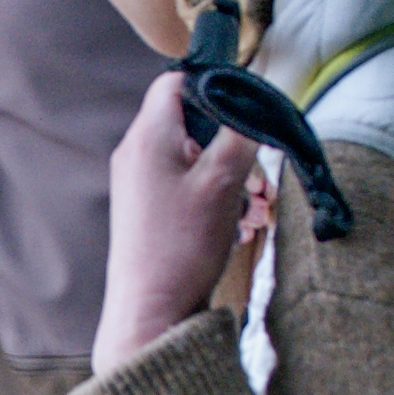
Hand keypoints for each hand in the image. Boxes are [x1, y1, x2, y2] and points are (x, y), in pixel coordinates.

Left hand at [93, 79, 270, 372]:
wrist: (150, 312)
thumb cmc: (182, 246)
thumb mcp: (223, 182)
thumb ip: (240, 133)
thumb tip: (250, 102)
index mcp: (149, 137)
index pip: (177, 83)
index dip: (214, 88)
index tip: (246, 110)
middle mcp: (136, 154)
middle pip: (190, 123)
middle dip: (231, 144)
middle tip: (257, 177)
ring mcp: (137, 184)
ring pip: (192, 159)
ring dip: (229, 176)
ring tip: (254, 209)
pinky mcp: (144, 211)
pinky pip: (184, 187)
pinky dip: (214, 197)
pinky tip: (237, 225)